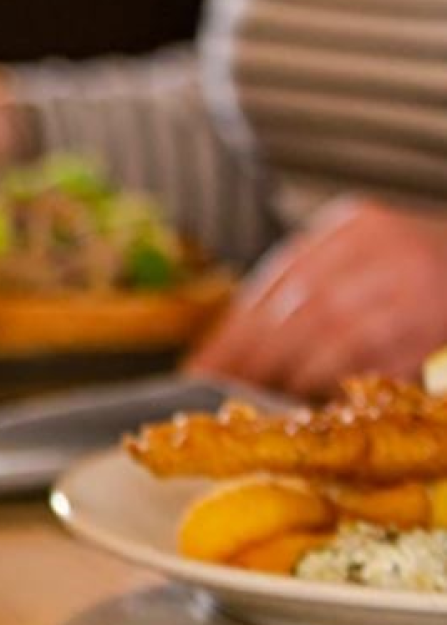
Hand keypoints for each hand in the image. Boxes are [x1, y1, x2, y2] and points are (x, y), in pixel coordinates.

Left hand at [187, 197, 446, 397]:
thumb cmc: (422, 276)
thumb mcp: (365, 263)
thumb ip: (312, 292)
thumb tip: (237, 350)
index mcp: (356, 227)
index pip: (278, 280)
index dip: (234, 329)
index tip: (201, 365)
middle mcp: (385, 248)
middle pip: (300, 306)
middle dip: (253, 355)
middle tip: (221, 389)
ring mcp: (417, 286)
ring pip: (334, 332)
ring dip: (291, 372)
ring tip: (263, 396)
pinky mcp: (436, 325)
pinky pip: (376, 357)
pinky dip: (338, 380)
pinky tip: (314, 397)